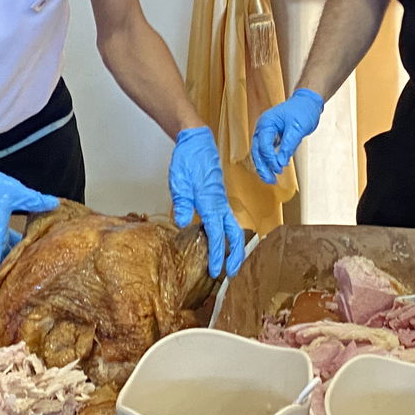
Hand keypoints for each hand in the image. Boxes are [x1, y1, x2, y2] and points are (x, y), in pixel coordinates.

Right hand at [0, 154, 58, 281]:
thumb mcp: (15, 192)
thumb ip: (35, 200)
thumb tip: (54, 205)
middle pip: (2, 259)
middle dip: (12, 271)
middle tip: (29, 283)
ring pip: (3, 252)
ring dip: (14, 258)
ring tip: (34, 265)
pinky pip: (2, 244)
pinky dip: (13, 247)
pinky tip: (28, 243)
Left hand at [169, 127, 244, 277]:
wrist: (196, 140)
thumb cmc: (187, 158)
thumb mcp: (178, 180)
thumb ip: (181, 202)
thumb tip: (181, 222)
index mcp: (211, 201)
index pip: (217, 234)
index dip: (218, 254)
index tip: (216, 271)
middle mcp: (220, 203)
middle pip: (235, 233)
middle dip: (236, 255)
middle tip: (232, 273)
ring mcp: (221, 200)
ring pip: (233, 227)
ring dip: (235, 246)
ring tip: (231, 262)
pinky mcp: (218, 197)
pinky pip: (227, 219)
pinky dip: (229, 233)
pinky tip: (222, 240)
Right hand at [250, 89, 325, 183]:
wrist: (308, 102)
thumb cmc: (303, 110)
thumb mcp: (297, 128)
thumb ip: (288, 145)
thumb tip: (281, 162)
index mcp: (266, 122)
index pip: (263, 144)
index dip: (270, 158)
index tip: (279, 168)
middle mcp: (263, 127)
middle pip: (257, 151)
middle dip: (262, 166)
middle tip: (270, 180)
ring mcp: (266, 132)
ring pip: (259, 153)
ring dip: (264, 166)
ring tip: (270, 179)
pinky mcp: (271, 136)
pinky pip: (266, 151)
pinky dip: (269, 161)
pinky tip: (273, 169)